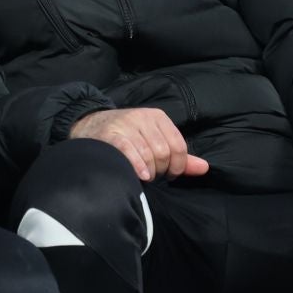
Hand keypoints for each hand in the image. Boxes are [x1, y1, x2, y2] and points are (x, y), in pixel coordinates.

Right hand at [68, 107, 207, 180]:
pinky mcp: (111, 134)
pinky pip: (130, 152)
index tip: (169, 175)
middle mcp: (143, 117)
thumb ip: (180, 156)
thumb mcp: (153, 139)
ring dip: (148, 173)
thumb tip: (204, 168)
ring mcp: (126, 124)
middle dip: (161, 170)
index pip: (179, 146)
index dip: (178, 166)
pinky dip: (137, 166)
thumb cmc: (125, 137)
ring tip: (142, 175)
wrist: (88, 126)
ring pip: (149, 155)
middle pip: (164, 153)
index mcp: (158, 116)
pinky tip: (140, 176)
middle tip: (152, 175)